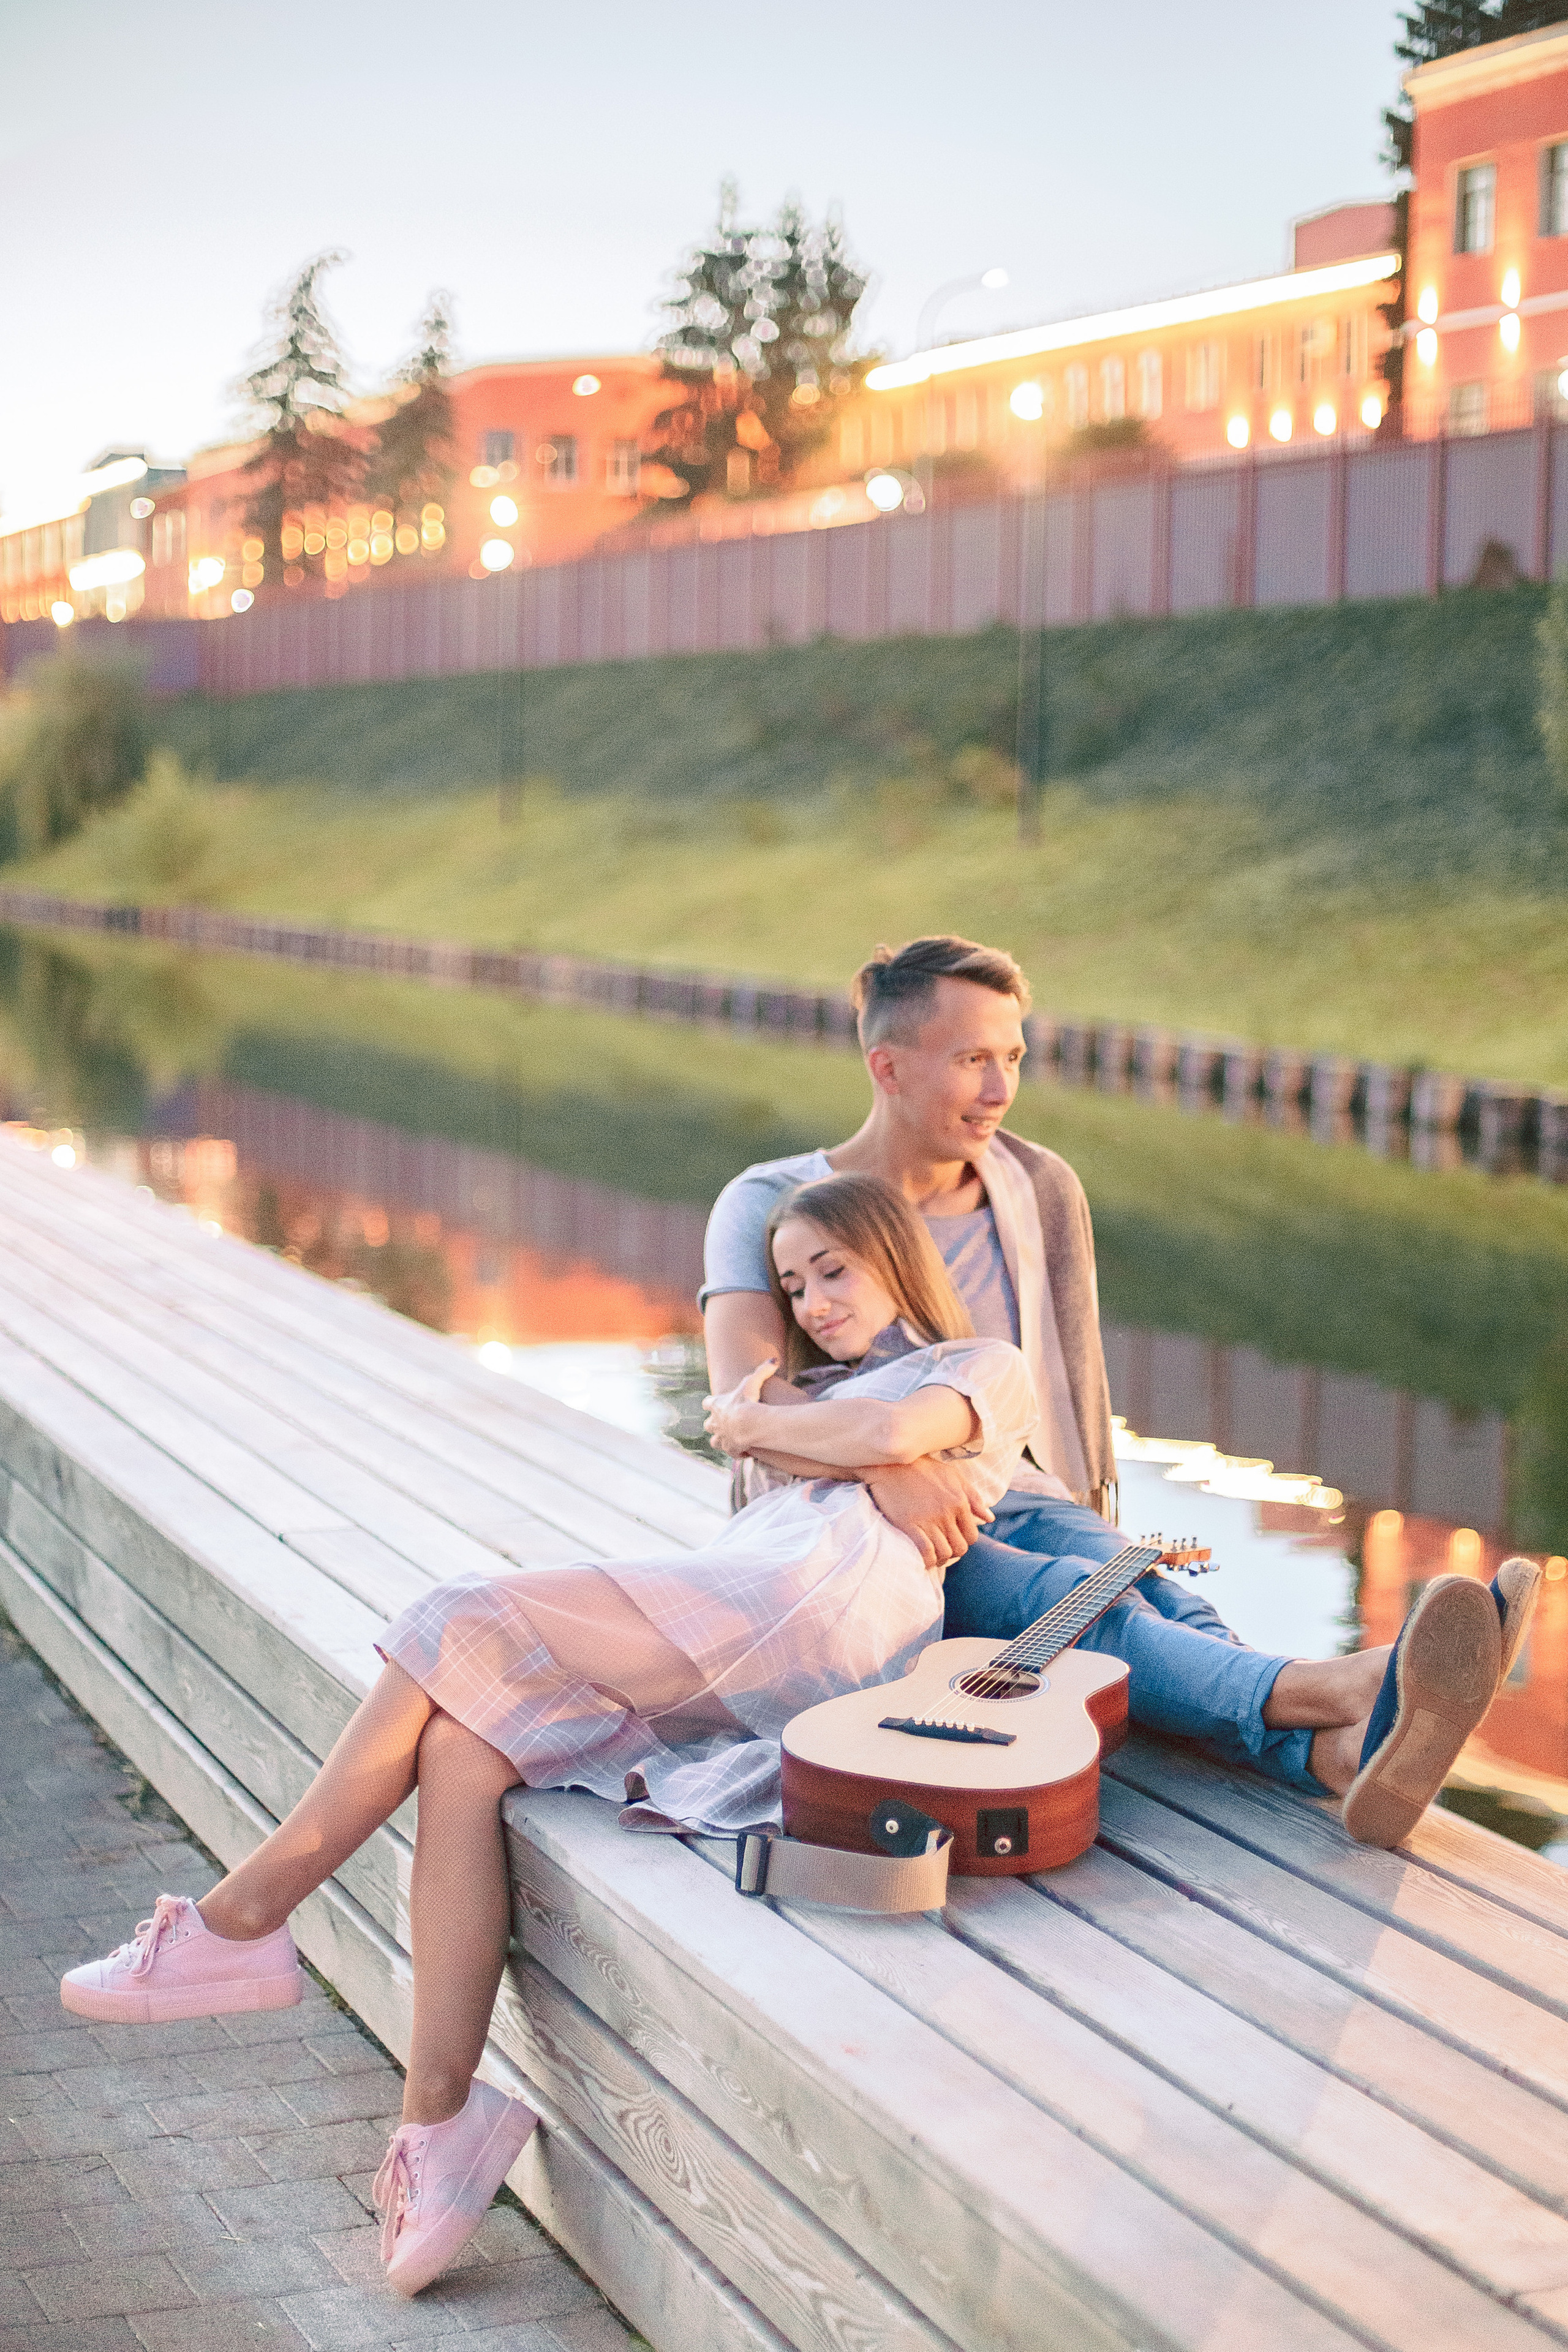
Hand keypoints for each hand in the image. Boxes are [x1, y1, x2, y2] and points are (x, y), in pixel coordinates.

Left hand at [703, 1357, 777, 1456]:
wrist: (748, 1424)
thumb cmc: (748, 1401)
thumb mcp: (753, 1382)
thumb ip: (763, 1371)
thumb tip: (774, 1360)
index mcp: (716, 1406)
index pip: (707, 1403)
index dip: (710, 1403)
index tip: (714, 1403)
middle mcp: (714, 1423)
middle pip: (708, 1425)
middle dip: (714, 1424)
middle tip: (725, 1423)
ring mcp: (721, 1438)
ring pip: (715, 1442)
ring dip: (722, 1440)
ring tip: (733, 1438)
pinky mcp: (730, 1449)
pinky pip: (731, 1453)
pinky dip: (737, 1452)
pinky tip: (745, 1450)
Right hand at [865, 1457, 992, 1575]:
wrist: (891, 1463)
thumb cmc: (924, 1469)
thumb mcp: (954, 1477)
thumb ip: (974, 1498)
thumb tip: (990, 1518)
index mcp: (959, 1501)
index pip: (971, 1536)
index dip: (964, 1541)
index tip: (953, 1539)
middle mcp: (946, 1512)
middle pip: (959, 1547)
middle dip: (953, 1552)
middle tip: (942, 1549)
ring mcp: (927, 1519)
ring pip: (944, 1552)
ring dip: (940, 1558)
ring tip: (933, 1555)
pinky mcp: (909, 1524)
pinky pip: (925, 1552)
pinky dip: (927, 1560)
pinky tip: (923, 1559)